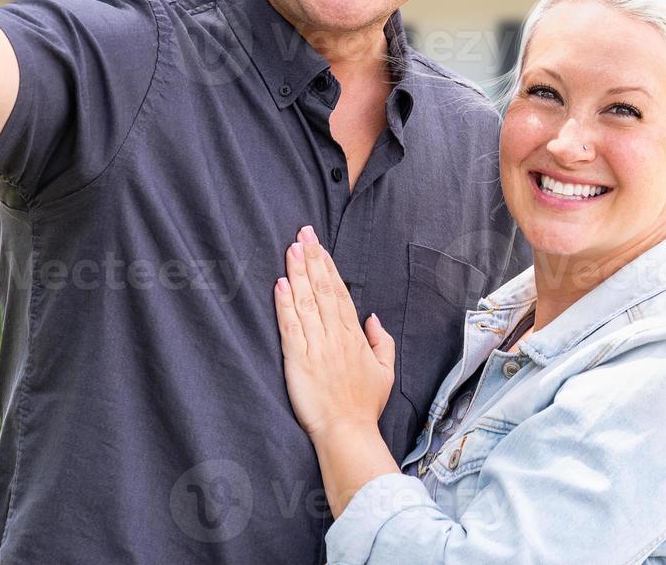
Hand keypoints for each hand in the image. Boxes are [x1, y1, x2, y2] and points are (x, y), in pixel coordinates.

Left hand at [275, 226, 395, 441]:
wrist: (347, 432)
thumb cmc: (364, 406)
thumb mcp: (385, 372)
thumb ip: (382, 342)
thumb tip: (373, 317)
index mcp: (355, 336)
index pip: (339, 293)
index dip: (328, 267)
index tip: (319, 246)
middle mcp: (336, 336)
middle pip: (322, 289)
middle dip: (312, 258)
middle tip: (303, 232)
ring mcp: (317, 346)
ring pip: (306, 301)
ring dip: (298, 272)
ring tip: (291, 248)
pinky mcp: (298, 360)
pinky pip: (291, 326)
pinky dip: (285, 304)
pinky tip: (280, 283)